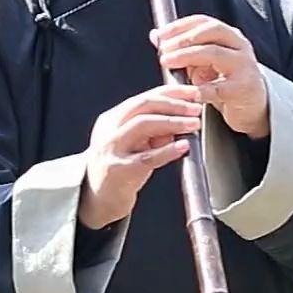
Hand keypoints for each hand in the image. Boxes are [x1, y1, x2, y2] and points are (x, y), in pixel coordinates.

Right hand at [78, 84, 202, 228]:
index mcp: (113, 118)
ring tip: (193, 124)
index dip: (171, 92)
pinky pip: (147, 157)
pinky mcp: (119, 170)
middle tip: (195, 108)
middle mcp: (109, 129)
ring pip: (143, 125)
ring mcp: (111, 149)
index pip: (144, 97)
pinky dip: (168, 150)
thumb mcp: (134, 144)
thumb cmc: (120, 168)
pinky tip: (183, 147)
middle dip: (174, 104)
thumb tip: (182, 119)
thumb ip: (155, 130)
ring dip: (173, 122)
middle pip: (143, 105)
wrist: (97, 199)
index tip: (193, 93)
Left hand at [151, 15, 268, 138]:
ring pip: (214, 54)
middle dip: (183, 39)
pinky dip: (202, 89)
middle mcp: (239, 47)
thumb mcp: (204, 63)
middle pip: (210, 32)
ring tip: (169, 63)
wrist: (252, 107)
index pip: (204, 22)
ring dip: (187, 57)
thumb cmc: (226, 82)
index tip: (161, 34)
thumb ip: (183, 50)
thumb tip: (156, 36)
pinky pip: (220, 87)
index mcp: (229, 36)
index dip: (180, 25)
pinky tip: (189, 91)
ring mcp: (244, 66)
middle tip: (163, 50)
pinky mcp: (244, 88)